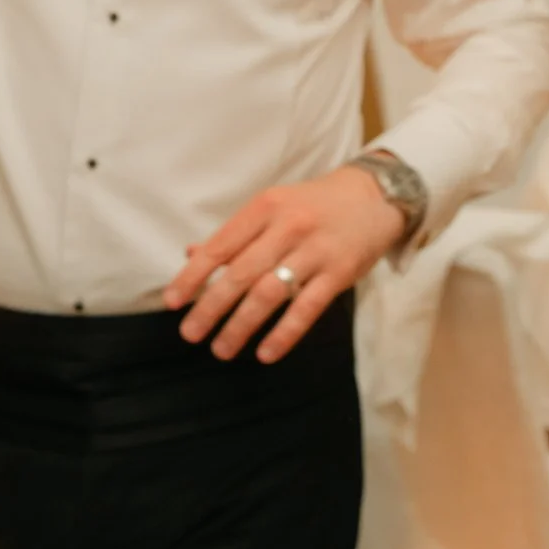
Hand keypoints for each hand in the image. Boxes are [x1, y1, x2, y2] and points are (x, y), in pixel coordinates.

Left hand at [161, 165, 406, 362]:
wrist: (375, 195)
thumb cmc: (315, 205)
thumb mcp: (274, 208)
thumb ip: (236, 234)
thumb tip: (191, 254)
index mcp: (266, 207)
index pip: (221, 245)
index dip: (193, 276)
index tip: (173, 302)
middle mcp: (288, 226)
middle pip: (241, 273)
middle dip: (211, 306)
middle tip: (190, 334)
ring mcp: (316, 250)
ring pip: (270, 293)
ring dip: (241, 325)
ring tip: (221, 349)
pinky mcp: (340, 272)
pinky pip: (307, 308)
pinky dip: (284, 333)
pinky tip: (265, 353)